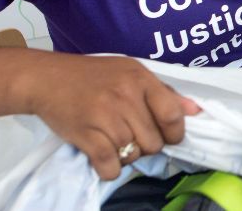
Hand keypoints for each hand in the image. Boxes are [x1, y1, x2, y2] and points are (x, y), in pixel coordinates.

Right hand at [15, 54, 200, 179]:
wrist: (46, 78)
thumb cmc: (93, 76)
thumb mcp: (131, 72)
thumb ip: (163, 92)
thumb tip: (195, 111)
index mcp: (140, 79)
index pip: (172, 114)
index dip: (175, 133)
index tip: (168, 136)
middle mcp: (125, 97)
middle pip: (154, 142)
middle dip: (147, 146)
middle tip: (132, 136)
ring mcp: (105, 117)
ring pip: (133, 155)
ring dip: (127, 156)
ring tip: (114, 141)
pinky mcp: (86, 135)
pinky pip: (110, 166)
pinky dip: (110, 168)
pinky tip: (104, 156)